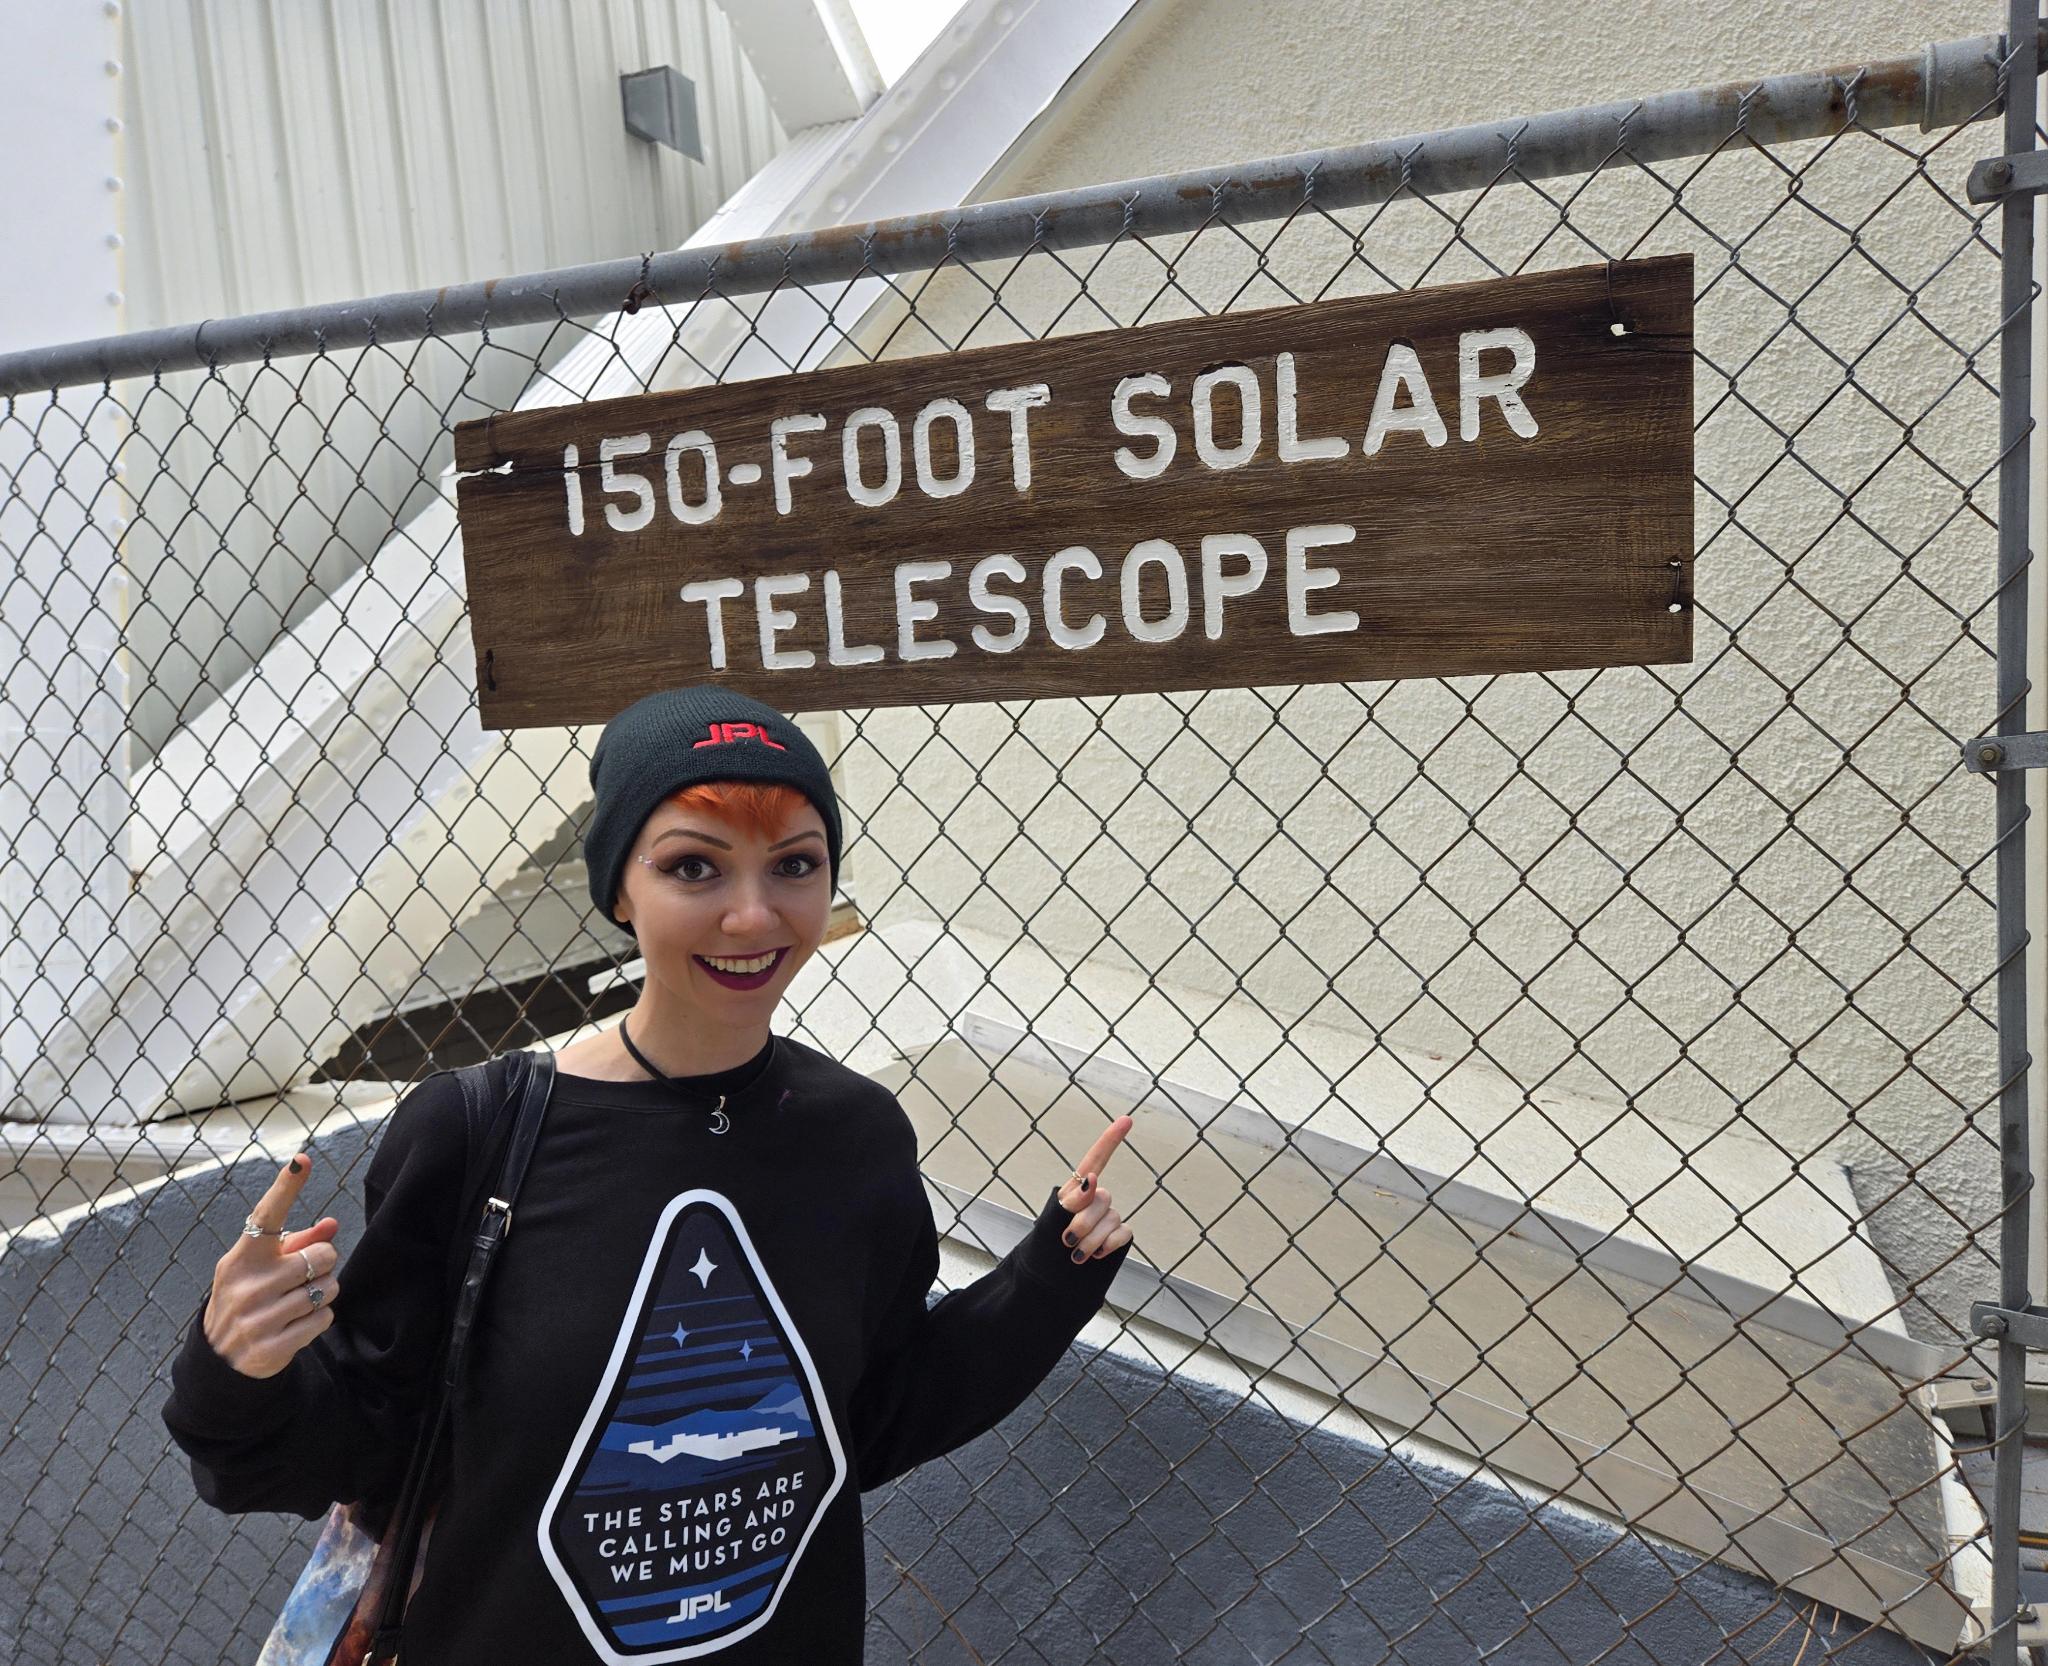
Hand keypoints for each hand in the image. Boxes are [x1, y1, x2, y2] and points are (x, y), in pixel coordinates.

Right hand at [201, 1153, 344, 1378]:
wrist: (221, 1358)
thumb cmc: (249, 1296)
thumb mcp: (262, 1266)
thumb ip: (297, 1242)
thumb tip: (332, 1224)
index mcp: (241, 1258)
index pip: (266, 1216)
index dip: (286, 1188)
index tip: (301, 1161)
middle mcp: (246, 1285)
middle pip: (321, 1255)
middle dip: (322, 1264)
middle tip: (303, 1276)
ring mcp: (257, 1318)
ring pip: (327, 1288)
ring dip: (322, 1292)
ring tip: (297, 1301)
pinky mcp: (271, 1347)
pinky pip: (324, 1318)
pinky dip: (319, 1318)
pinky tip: (297, 1323)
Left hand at [1055, 1115, 1134, 1263]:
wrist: (1051, 1278)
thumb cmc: (1046, 1245)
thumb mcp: (1053, 1219)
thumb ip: (1074, 1199)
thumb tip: (1093, 1179)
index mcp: (1077, 1190)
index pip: (1096, 1160)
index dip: (1111, 1140)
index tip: (1126, 1120)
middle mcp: (1096, 1200)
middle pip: (1102, 1198)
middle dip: (1084, 1221)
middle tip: (1067, 1239)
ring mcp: (1109, 1218)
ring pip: (1112, 1218)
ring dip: (1091, 1240)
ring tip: (1076, 1254)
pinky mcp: (1119, 1236)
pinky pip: (1123, 1233)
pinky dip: (1108, 1245)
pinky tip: (1096, 1255)